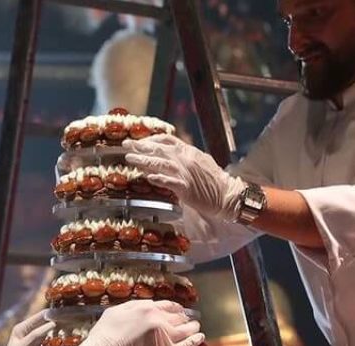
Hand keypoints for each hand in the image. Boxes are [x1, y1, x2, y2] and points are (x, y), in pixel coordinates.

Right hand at [71, 299, 203, 345]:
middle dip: (183, 317)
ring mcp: (165, 336)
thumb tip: (145, 306)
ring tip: (196, 327)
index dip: (174, 308)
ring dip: (192, 327)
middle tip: (188, 319)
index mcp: (146, 307)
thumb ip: (134, 307)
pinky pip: (186, 345)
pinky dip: (195, 340)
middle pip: (178, 316)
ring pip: (186, 329)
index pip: (167, 305)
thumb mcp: (115, 311)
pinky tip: (200, 337)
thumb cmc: (104, 337)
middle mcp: (159, 319)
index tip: (178, 310)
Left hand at [124, 134, 245, 221]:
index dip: (151, 140)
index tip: (139, 141)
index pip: (167, 140)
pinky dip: (158, 178)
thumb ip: (187, 159)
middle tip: (125, 145)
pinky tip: (148, 176)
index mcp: (190, 152)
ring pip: (161, 163)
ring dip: (143, 161)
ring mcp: (186, 173)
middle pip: (160, 149)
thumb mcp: (201, 163)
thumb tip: (172, 157)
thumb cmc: (215, 183)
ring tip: (130, 159)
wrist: (229, 196)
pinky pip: (169, 181)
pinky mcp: (186, 188)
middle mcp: (186, 159)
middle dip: (140, 147)